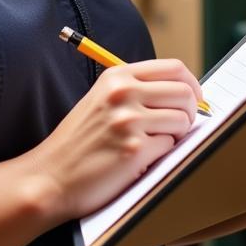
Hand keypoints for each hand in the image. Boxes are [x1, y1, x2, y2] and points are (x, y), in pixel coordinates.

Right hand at [24, 59, 203, 222]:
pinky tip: (140, 159)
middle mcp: (123, 93)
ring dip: (176, 135)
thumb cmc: (80, 142)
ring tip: (154, 144)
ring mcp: (129, 121)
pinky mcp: (134, 150)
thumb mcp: (102, 100)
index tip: (194, 99)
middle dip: (190, 112)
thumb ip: (137, 90)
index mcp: (117, 76)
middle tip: (180, 126)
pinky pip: (170, 146)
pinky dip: (161, 154)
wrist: (51, 177)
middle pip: (184, 93)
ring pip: (182, 121)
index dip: (192, 84)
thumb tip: (185, 92)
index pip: (174, 68)